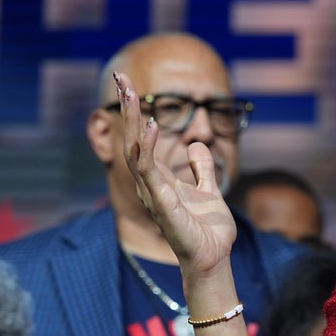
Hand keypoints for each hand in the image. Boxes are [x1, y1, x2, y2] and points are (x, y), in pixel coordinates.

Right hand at [114, 71, 236, 276]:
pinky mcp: (161, 203)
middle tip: (120, 77)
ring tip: (131, 92)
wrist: (214, 258)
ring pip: (136, 148)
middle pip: (134, 137)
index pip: (143, 139)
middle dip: (127, 107)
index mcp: (160, 179)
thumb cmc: (208, 230)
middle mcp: (151, 183)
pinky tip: (153, 125)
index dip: (137, 112)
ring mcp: (153, 192)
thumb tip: (197, 144)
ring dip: (134, 119)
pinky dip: (150, 146)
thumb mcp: (209, 190)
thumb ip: (201, 169)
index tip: (130, 85)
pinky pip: (150, 170)